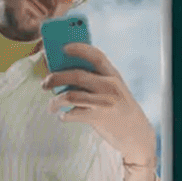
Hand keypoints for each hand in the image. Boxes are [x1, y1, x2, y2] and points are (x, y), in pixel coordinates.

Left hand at [45, 43, 155, 177]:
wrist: (137, 134)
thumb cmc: (119, 108)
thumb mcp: (114, 89)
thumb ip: (95, 80)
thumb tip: (63, 74)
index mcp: (113, 75)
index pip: (96, 56)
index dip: (79, 49)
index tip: (63, 47)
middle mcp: (110, 86)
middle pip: (76, 75)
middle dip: (55, 77)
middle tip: (45, 83)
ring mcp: (104, 102)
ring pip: (70, 95)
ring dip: (55, 101)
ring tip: (51, 106)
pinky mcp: (99, 118)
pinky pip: (73, 114)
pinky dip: (64, 116)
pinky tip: (64, 117)